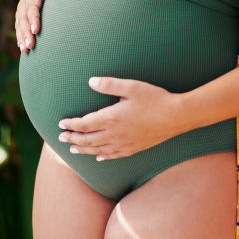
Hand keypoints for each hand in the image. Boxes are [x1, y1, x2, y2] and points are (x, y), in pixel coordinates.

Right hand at [15, 0, 68, 52]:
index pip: (32, 5)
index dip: (33, 18)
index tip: (36, 30)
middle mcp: (24, 0)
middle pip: (24, 18)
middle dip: (26, 32)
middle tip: (31, 46)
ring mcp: (21, 9)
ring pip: (19, 24)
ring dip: (22, 37)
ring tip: (26, 50)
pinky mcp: (21, 16)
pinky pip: (18, 27)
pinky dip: (19, 37)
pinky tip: (22, 48)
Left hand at [57, 77, 187, 160]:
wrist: (177, 116)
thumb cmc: (155, 98)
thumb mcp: (131, 86)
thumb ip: (109, 84)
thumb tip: (90, 81)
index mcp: (112, 118)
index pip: (84, 124)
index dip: (71, 124)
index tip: (61, 123)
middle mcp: (115, 134)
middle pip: (87, 139)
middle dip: (72, 138)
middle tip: (61, 137)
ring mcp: (125, 143)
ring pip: (98, 150)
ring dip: (83, 149)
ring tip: (73, 149)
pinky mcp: (135, 148)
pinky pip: (114, 156)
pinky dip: (103, 156)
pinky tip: (99, 157)